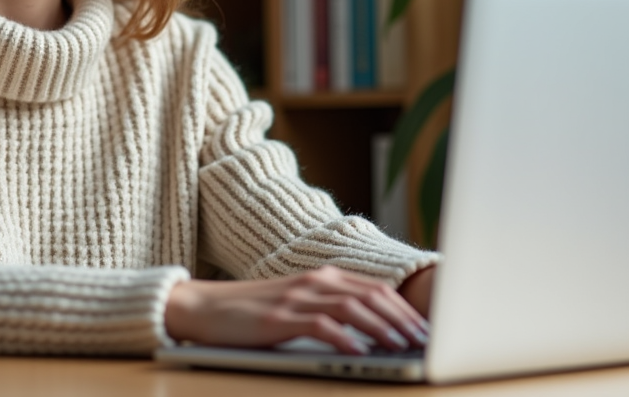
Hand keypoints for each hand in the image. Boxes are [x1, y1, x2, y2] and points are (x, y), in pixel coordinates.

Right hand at [164, 266, 429, 354]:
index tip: (425, 327)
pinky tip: (360, 352)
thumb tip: (372, 332)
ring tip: (401, 345)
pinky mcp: (279, 318)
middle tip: (424, 339)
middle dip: (401, 318)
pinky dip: (344, 339)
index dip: (403, 307)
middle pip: (370, 295)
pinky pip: (320, 325)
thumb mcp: (297, 304)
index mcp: (322, 276)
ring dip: (381, 328)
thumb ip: (330, 309)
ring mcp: (296, 298)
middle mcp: (314, 281)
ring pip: (351, 307)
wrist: (203, 306)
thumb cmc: (252, 311)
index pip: (374, 288)